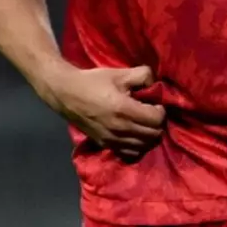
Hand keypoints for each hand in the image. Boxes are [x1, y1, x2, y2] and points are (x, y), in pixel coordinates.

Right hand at [47, 64, 165, 160]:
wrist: (66, 94)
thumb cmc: (92, 81)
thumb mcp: (118, 73)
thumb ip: (142, 75)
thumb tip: (156, 85)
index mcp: (124, 109)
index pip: (157, 119)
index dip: (160, 110)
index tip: (154, 103)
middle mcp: (120, 128)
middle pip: (153, 134)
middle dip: (157, 123)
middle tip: (150, 113)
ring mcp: (112, 139)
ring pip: (144, 146)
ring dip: (148, 135)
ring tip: (143, 124)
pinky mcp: (106, 145)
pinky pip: (130, 153)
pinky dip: (137, 146)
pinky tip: (134, 135)